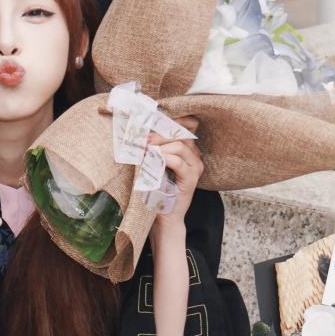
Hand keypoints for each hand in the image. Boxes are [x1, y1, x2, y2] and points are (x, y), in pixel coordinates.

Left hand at [148, 116, 202, 232]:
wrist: (163, 219)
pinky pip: (179, 162)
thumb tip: (139, 131)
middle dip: (161, 133)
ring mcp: (195, 168)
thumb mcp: (153, 164)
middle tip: (144, 138)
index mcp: (188, 150)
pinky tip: (154, 160)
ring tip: (145, 149)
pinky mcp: (191, 180)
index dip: (176, 118)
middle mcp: (195, 157)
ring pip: (181, 145)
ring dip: (160, 145)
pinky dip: (164, 158)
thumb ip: (152, 148)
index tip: (156, 116)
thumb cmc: (155, 190)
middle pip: (182, 134)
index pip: (189, 125)